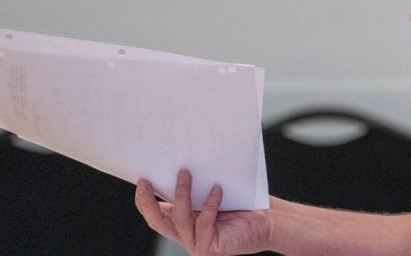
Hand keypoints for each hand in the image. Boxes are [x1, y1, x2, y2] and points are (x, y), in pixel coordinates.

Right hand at [135, 170, 271, 255]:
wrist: (269, 220)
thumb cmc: (242, 202)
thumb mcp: (211, 191)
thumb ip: (194, 186)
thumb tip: (178, 162)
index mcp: (184, 223)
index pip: (156, 215)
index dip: (144, 200)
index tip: (141, 179)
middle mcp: (187, 236)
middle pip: (158, 222)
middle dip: (148, 202)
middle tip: (146, 182)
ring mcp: (197, 244)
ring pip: (180, 219)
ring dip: (181, 194)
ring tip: (185, 172)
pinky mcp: (211, 247)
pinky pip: (204, 222)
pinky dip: (210, 204)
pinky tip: (218, 189)